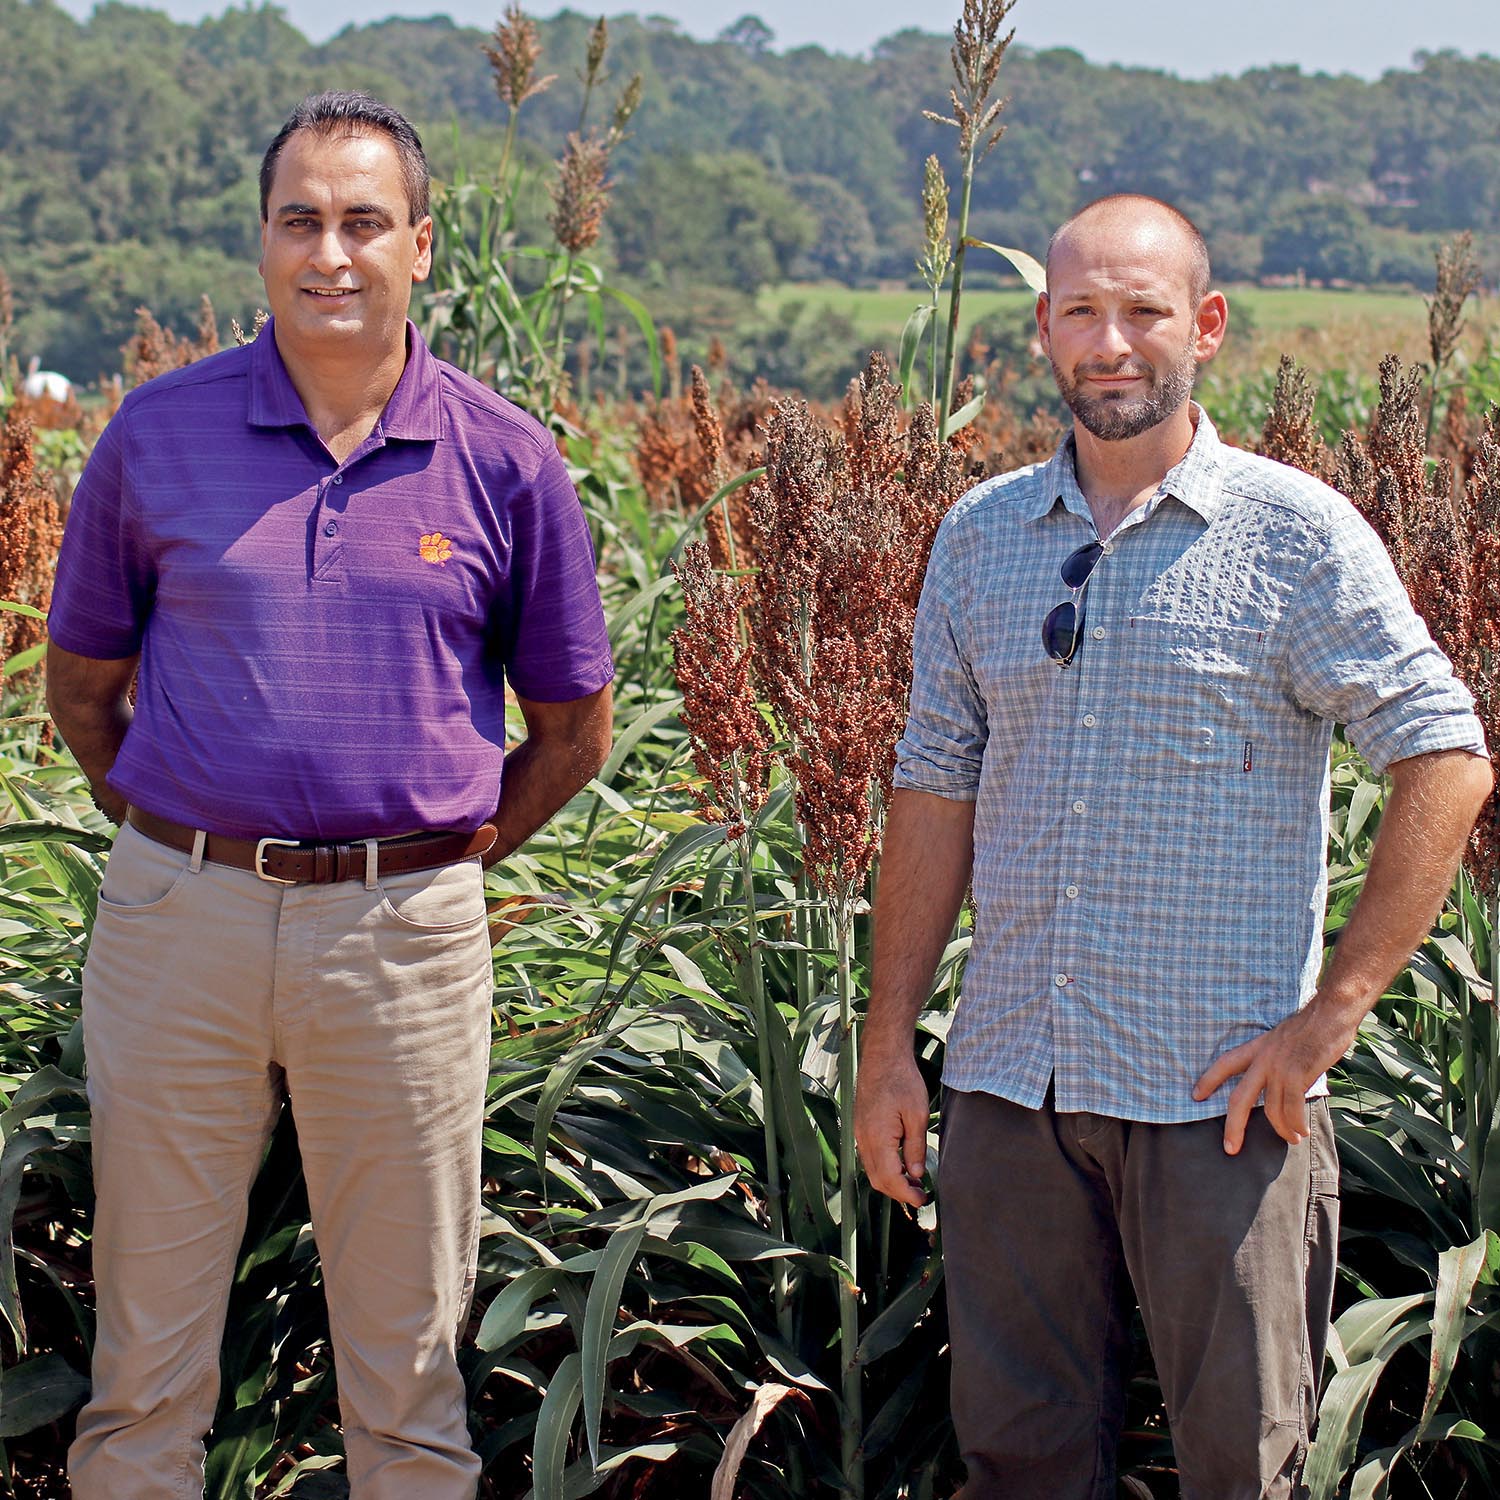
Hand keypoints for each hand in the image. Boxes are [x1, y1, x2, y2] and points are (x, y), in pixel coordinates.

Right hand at [854, 1047, 930, 1206]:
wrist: (882, 1056)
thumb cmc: (902, 1080)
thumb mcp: (917, 1115)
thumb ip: (915, 1147)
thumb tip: (915, 1174)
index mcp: (877, 1137)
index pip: (889, 1178)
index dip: (906, 1194)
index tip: (922, 1200)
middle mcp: (863, 1138)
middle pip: (877, 1179)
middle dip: (898, 1192)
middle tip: (920, 1195)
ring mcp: (859, 1132)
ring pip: (871, 1170)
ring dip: (890, 1181)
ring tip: (913, 1183)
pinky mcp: (860, 1126)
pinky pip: (869, 1157)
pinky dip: (883, 1168)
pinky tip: (899, 1164)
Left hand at [1192, 1003, 1358, 1154]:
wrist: (1331, 1013)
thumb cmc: (1313, 1027)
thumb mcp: (1282, 1038)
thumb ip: (1275, 1059)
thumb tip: (1277, 1083)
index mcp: (1257, 1047)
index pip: (1225, 1063)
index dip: (1209, 1080)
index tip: (1195, 1096)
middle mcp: (1263, 1058)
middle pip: (1239, 1098)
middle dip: (1233, 1126)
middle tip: (1230, 1148)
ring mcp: (1279, 1067)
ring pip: (1270, 1109)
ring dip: (1281, 1129)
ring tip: (1292, 1138)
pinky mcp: (1297, 1074)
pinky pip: (1292, 1109)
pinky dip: (1295, 1124)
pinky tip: (1301, 1132)